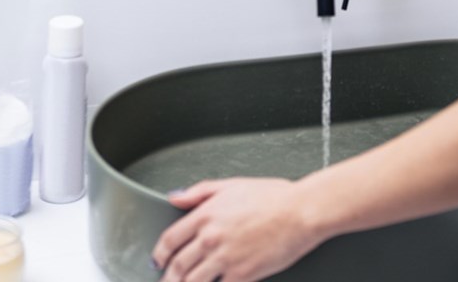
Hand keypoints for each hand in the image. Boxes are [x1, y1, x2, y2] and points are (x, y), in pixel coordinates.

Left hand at [151, 177, 318, 281]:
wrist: (300, 212)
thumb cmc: (273, 197)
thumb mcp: (233, 184)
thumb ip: (200, 192)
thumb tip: (175, 197)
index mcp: (207, 214)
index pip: (170, 239)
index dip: (159, 253)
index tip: (158, 260)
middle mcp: (211, 238)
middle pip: (177, 266)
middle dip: (167, 277)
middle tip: (165, 280)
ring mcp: (225, 259)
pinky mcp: (242, 276)